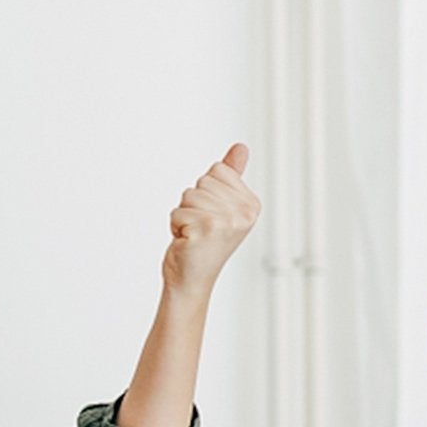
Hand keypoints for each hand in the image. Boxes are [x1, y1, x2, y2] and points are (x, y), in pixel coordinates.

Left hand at [162, 143, 260, 297]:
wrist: (191, 279)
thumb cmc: (204, 244)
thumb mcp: (220, 205)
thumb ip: (231, 175)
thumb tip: (241, 147)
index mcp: (251, 204)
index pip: (218, 170)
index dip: (207, 192)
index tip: (212, 216)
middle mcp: (243, 214)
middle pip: (202, 182)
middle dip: (193, 204)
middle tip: (202, 229)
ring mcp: (226, 222)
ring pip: (188, 196)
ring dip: (184, 216)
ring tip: (195, 236)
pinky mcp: (205, 230)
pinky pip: (178, 212)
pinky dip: (176, 226)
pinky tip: (188, 243)